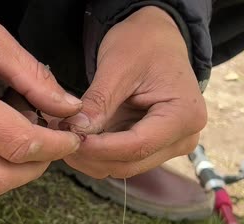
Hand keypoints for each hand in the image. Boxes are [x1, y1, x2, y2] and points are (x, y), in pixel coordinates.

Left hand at [59, 6, 206, 178]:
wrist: (157, 37)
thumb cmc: (143, 43)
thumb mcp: (118, 65)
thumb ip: (99, 101)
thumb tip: (76, 131)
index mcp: (184, 115)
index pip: (138, 145)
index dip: (99, 148)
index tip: (69, 138)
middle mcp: (184, 137)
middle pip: (131, 162)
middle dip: (92, 155)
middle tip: (59, 136)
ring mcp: (170, 145)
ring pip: (123, 165)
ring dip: (91, 156)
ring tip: (65, 132)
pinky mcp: (155, 146)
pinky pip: (122, 158)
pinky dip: (98, 150)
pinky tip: (79, 134)